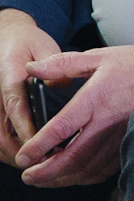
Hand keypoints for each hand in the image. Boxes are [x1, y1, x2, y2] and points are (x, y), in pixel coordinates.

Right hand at [0, 10, 58, 163]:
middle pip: (0, 133)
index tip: (40, 144)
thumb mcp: (44, 46)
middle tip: (44, 162)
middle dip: (20, 150)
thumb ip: (54, 66)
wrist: (6, 36)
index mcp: (8, 76)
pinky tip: (28, 155)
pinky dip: (9, 149)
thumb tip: (60, 87)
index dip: (26, 128)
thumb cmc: (27, 42)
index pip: (15, 106)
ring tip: (39, 164)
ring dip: (14, 154)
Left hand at [17, 43, 133, 187]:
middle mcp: (108, 122)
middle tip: (28, 176)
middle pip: (72, 158)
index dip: (39, 147)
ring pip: (87, 169)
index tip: (24, 157)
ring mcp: (120, 136)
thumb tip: (33, 69)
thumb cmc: (133, 64)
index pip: (61, 129)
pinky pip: (104, 169)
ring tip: (44, 179)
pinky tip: (72, 175)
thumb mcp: (97, 56)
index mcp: (95, 99)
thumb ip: (62, 64)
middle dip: (46, 173)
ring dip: (62, 179)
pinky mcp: (129, 144)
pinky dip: (83, 178)